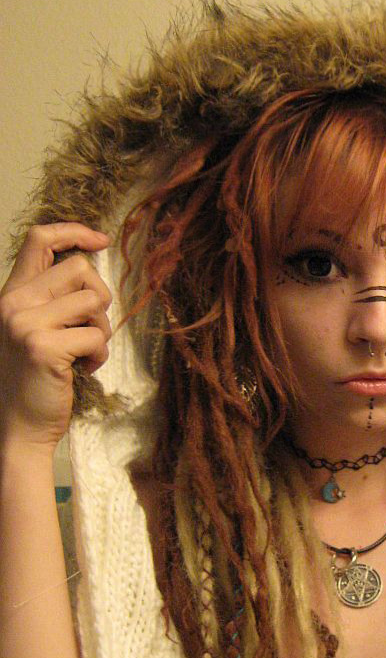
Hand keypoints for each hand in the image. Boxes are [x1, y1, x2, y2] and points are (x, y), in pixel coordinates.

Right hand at [0, 223, 111, 451]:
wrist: (18, 426)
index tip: (101, 240)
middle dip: (99, 299)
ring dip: (101, 330)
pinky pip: (97, 336)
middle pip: (80, 269)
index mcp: (11, 294)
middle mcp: (13, 302)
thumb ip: (53, 300)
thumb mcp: (35, 329)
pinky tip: (83, 370)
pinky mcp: (44, 347)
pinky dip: (99, 356)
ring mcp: (26, 323)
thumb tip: (90, 268)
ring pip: (93, 301)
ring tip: (83, 353)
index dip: (74, 231)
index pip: (39, 240)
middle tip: (89, 330)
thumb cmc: (35, 379)